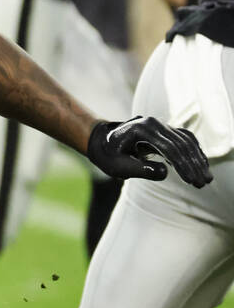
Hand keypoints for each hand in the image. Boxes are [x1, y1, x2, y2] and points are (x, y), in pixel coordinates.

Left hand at [87, 116, 212, 187]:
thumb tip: (164, 172)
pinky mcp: (166, 132)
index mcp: (141, 129)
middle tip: (202, 184)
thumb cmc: (108, 155)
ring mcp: (162, 126)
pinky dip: (195, 154)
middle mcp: (154, 124)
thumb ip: (139, 169)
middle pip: (180, 144)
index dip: (181, 165)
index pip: (168, 147)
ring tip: (205, 180)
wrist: (103, 141)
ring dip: (197, 161)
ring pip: (186, 142)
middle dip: (193, 165)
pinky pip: (186, 141)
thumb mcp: (117, 166)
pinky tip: (202, 167)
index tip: (190, 181)